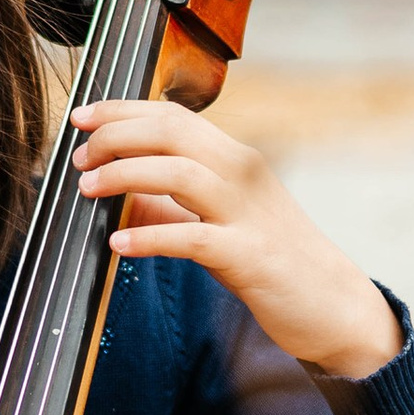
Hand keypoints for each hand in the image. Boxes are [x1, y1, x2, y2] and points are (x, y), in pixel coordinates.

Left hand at [69, 96, 402, 380]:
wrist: (334, 304)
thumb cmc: (273, 260)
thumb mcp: (221, 220)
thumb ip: (174, 206)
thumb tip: (122, 198)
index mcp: (235, 159)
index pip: (173, 115)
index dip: (122, 110)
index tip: (83, 117)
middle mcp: (243, 174)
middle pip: (171, 132)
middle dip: (115, 136)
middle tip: (79, 158)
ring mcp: (248, 213)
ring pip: (178, 173)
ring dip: (124, 175)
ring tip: (88, 189)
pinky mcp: (250, 256)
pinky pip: (191, 238)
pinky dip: (149, 237)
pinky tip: (118, 245)